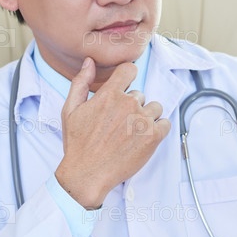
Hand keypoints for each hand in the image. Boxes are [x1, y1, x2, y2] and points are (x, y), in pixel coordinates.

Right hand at [54, 57, 170, 208]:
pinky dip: (159, 130)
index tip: (125, 89)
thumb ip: (81, 82)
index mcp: (109, 94)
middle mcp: (128, 104)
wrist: (87, 174)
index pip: (130, 69)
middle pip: (140, 94)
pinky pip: (166, 123)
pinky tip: (144, 138)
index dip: (128, 78)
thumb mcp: (70, 110)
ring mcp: (142, 120)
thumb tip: (89, 61)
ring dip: (147, 117)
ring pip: (155, 108)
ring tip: (132, 133)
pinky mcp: (153, 137)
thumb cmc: (78, 144)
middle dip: (132, 106)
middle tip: (119, 124)